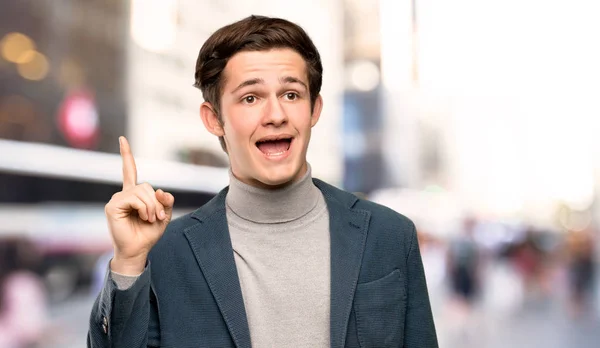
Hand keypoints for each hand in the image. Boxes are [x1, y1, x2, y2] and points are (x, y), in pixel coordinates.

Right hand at [104, 136, 174, 274]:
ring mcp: (116, 200)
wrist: (138, 250)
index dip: (126, 155)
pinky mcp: (112, 206)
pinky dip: (144, 208)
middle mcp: (123, 194)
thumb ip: (165, 202)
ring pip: (141, 191)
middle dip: (156, 201)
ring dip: (152, 206)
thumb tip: (161, 191)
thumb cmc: (148, 234)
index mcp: (134, 195)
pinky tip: (143, 217)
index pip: (129, 171)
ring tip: (150, 219)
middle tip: (157, 216)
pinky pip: (134, 198)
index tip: (122, 139)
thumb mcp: (164, 216)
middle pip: (145, 185)